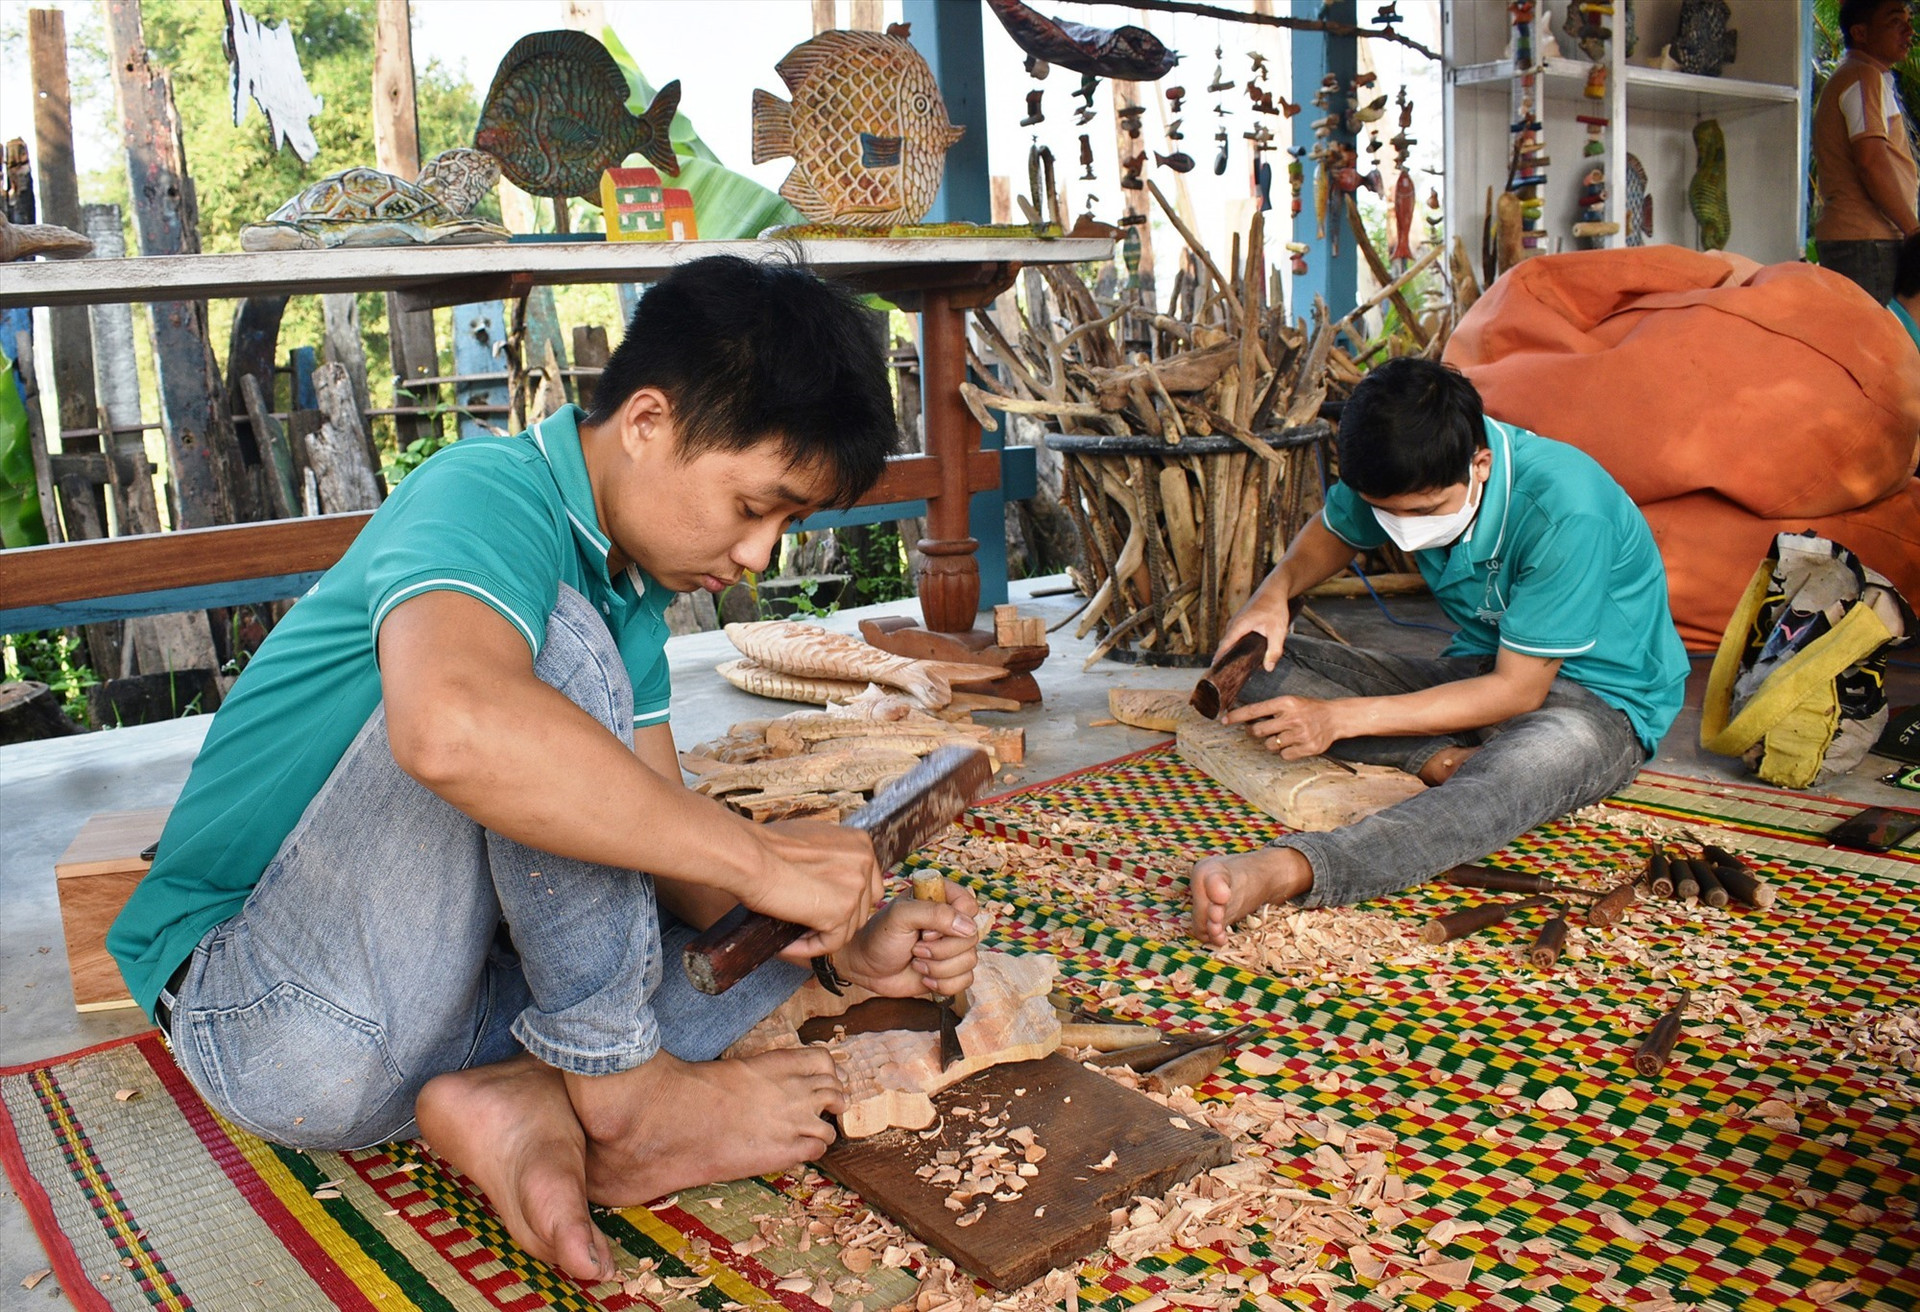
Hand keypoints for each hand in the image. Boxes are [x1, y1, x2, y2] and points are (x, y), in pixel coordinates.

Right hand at [740, 820, 884, 958]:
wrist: (752, 857)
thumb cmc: (768, 845)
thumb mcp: (812, 842)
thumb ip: (830, 858)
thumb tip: (828, 875)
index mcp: (860, 843)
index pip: (866, 883)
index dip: (844, 899)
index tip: (819, 906)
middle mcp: (865, 861)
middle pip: (861, 906)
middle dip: (837, 919)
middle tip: (806, 925)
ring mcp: (856, 887)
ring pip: (848, 927)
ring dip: (821, 934)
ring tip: (793, 936)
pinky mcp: (841, 912)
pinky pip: (831, 943)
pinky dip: (809, 949)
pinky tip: (787, 946)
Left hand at [834, 880, 980, 997]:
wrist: (866, 969)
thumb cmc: (879, 937)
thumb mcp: (901, 917)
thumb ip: (934, 913)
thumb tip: (968, 927)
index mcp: (940, 898)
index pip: (969, 905)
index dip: (952, 922)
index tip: (926, 930)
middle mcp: (950, 922)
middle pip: (971, 937)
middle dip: (940, 949)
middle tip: (916, 948)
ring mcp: (952, 947)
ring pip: (970, 961)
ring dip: (939, 967)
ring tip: (916, 961)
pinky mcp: (951, 971)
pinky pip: (965, 980)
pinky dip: (943, 983)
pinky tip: (924, 977)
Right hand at [1214, 589, 1291, 672]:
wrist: (1275, 589)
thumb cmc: (1275, 607)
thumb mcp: (1278, 631)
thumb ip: (1274, 651)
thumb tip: (1268, 668)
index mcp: (1238, 626)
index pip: (1223, 647)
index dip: (1218, 660)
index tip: (1214, 673)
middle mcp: (1233, 624)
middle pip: (1225, 646)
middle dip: (1225, 660)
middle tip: (1227, 676)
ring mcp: (1235, 622)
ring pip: (1230, 641)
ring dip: (1232, 652)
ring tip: (1235, 668)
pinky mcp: (1240, 622)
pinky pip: (1234, 637)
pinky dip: (1236, 646)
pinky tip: (1244, 654)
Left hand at [1224, 693, 1347, 758]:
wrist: (1335, 718)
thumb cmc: (1309, 709)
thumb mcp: (1291, 702)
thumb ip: (1271, 709)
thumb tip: (1246, 719)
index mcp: (1286, 703)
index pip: (1255, 710)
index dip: (1237, 716)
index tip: (1224, 720)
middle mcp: (1292, 718)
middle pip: (1258, 730)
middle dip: (1254, 732)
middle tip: (1258, 730)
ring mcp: (1300, 734)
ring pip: (1270, 745)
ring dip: (1273, 742)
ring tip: (1284, 735)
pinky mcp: (1307, 748)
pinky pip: (1284, 755)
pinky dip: (1286, 751)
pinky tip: (1294, 743)